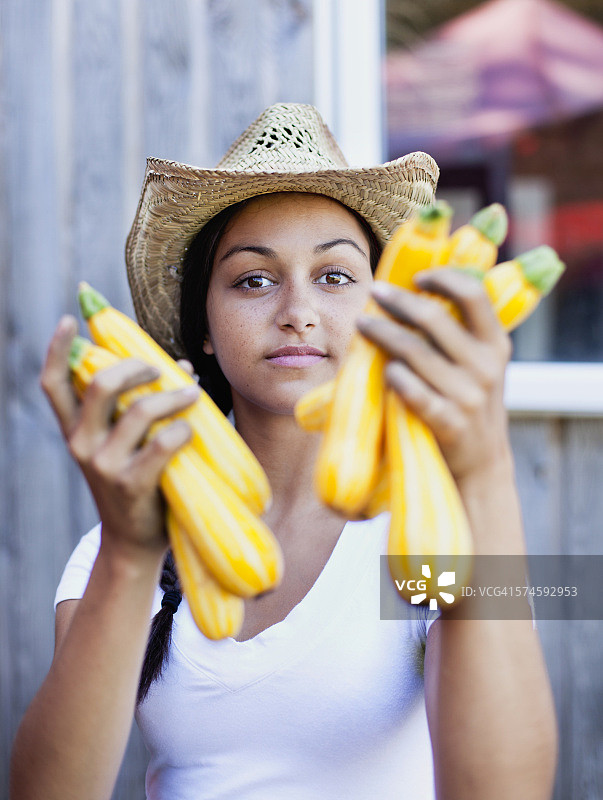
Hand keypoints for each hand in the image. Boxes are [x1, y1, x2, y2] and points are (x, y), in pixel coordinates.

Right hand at [40, 316, 199, 560]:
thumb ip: (143, 406)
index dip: (57, 348)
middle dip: (136, 367)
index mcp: (74, 430)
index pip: (54, 383)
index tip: (70, 319)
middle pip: (100, 385)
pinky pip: (161, 443)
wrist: (134, 542)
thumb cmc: (139, 482)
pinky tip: (191, 431)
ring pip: (138, 411)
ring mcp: (102, 464)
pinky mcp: (130, 483)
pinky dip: (182, 430)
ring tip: (192, 394)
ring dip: (172, 396)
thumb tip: (181, 367)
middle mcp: (80, 443)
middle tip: (159, 368)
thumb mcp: (127, 444)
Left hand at [356, 268, 512, 482]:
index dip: (443, 278)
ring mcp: (468, 396)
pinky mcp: (449, 423)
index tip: (417, 277)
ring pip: (414, 352)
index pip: (474, 294)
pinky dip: (392, 375)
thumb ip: (458, 335)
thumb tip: (412, 292)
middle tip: (374, 292)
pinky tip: (382, 369)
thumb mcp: (479, 365)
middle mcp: (486, 366)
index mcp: (496, 344)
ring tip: (363, 324)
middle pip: (434, 318)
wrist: (482, 463)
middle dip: (398, 301)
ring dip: (382, 333)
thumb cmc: (468, 402)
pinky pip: (410, 390)